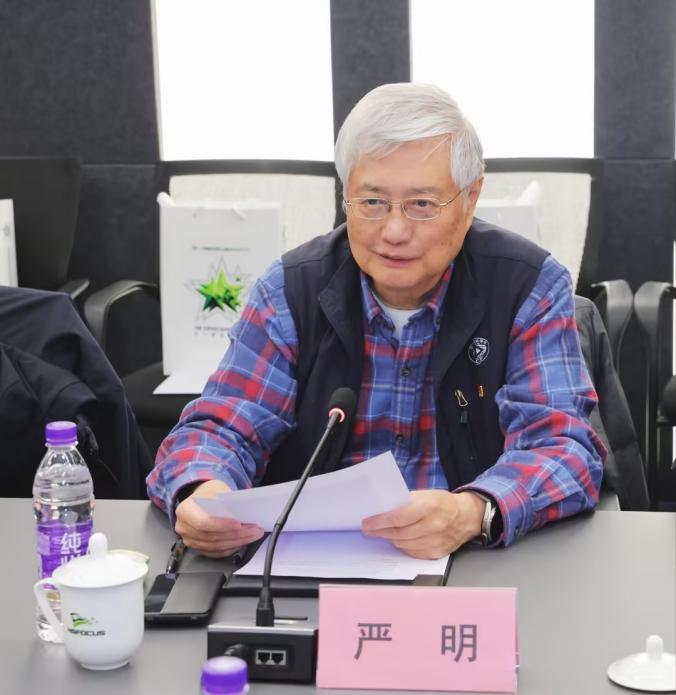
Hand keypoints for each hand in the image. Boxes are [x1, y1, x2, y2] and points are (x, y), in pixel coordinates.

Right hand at [175, 479, 263, 557]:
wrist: (202, 498)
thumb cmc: (209, 493)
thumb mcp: (216, 489)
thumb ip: (226, 501)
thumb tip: (243, 511)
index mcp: (185, 510)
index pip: (202, 522)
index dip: (221, 526)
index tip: (238, 524)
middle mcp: (184, 528)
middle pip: (211, 537)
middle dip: (236, 534)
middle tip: (254, 529)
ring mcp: (190, 540)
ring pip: (216, 547)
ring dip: (237, 542)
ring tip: (253, 534)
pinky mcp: (199, 548)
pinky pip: (216, 553)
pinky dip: (231, 548)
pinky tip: (243, 541)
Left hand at [361, 490, 485, 558]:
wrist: (466, 516)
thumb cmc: (442, 503)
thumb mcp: (425, 495)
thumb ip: (405, 503)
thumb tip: (382, 511)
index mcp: (429, 506)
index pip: (398, 517)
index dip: (379, 522)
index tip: (367, 523)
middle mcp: (434, 525)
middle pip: (399, 533)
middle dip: (380, 532)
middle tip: (369, 529)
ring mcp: (436, 541)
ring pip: (404, 544)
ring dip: (390, 539)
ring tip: (382, 533)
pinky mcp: (437, 553)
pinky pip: (413, 553)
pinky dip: (403, 547)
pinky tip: (398, 540)